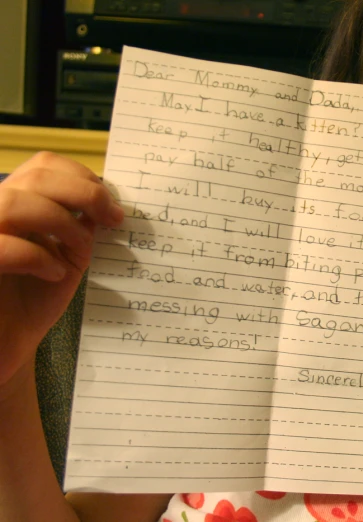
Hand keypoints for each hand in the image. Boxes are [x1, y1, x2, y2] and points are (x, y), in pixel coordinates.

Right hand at [0, 152, 123, 386]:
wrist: (7, 343)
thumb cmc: (34, 302)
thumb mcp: (67, 258)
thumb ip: (82, 228)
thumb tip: (110, 203)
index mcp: (18, 203)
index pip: (44, 165)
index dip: (82, 176)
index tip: (112, 204)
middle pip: (36, 177)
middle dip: (84, 194)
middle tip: (113, 219)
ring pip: (14, 204)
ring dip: (61, 221)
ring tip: (80, 247)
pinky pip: (2, 246)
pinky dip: (36, 256)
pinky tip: (55, 274)